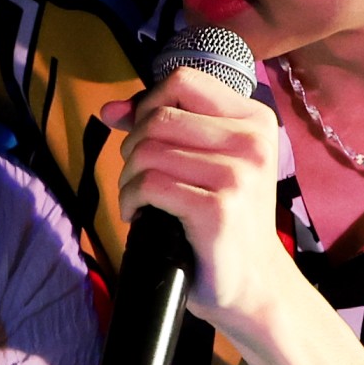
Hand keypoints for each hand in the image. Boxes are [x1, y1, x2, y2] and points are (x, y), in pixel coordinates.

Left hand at [107, 65, 293, 339]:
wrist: (253, 283)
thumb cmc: (226, 218)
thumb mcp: (206, 162)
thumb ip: (164, 127)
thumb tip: (109, 109)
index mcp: (254, 119)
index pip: (182, 82)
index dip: (147, 104)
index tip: (139, 136)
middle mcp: (252, 141)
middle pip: (159, 117)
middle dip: (132, 148)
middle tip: (138, 179)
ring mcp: (238, 175)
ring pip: (148, 151)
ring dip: (128, 179)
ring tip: (138, 200)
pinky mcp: (218, 209)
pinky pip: (150, 185)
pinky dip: (131, 200)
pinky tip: (138, 214)